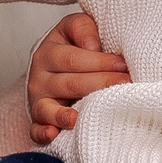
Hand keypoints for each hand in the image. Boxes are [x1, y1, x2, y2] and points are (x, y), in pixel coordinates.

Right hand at [25, 11, 129, 145]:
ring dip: (62, 115)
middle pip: (69, 84)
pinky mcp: (38, 120)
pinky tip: (52, 134)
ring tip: (76, 118)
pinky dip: (42, 133)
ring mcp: (38, 101)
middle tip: (125, 85)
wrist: (51, 66)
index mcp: (48, 54)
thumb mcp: (74, 28)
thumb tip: (92, 46)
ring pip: (48, 108)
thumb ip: (82, 28)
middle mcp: (40, 78)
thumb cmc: (69, 46)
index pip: (73, 59)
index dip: (100, 62)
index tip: (123, 65)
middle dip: (99, 85)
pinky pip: (36, 129)